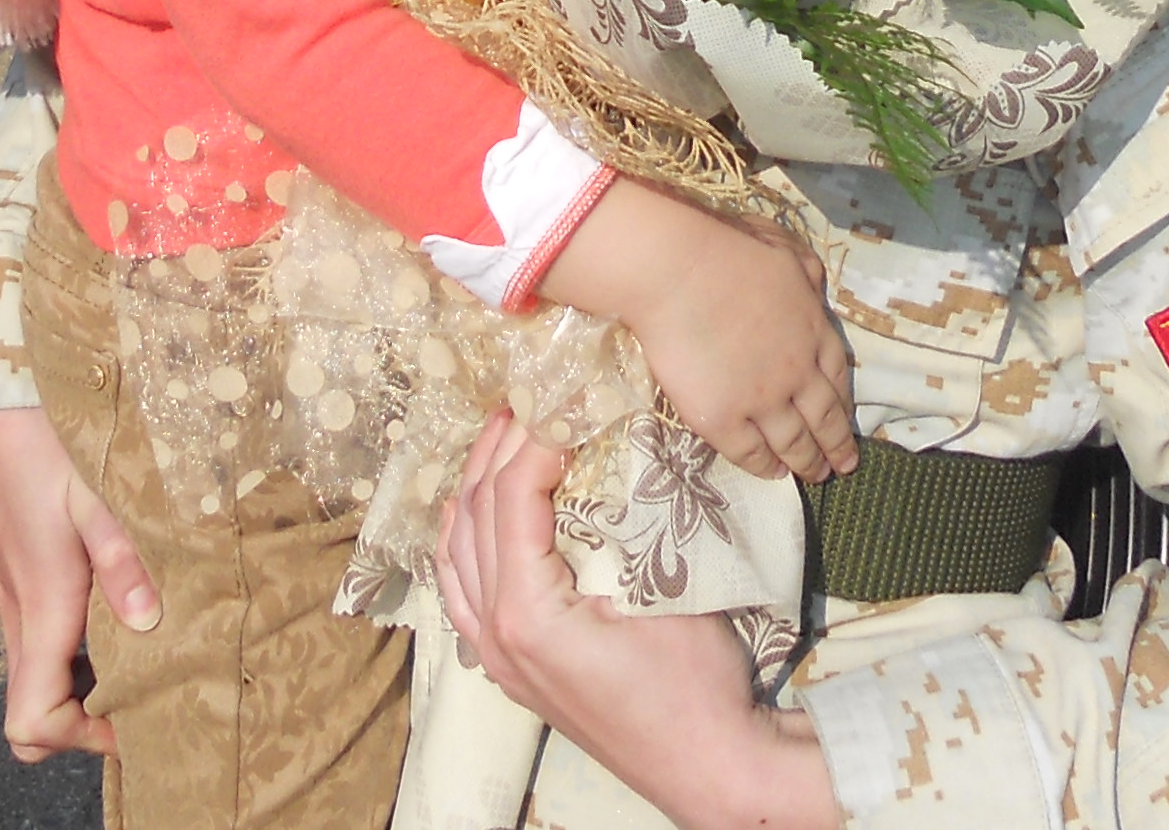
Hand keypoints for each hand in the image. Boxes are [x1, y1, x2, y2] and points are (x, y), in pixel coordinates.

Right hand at [0, 408, 158, 761]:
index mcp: (40, 608)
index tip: (132, 716)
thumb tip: (147, 623)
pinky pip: (37, 642)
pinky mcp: (14, 576)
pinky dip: (72, 651)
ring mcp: (11, 596)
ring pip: (35, 678)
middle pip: (33, 715)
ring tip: (142, 653)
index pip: (32, 723)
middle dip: (87, 724)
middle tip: (146, 693)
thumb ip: (121, 559)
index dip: (80, 738)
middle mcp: (18, 614)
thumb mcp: (95, 495)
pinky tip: (115, 607)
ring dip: (81, 686)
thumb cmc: (42, 443)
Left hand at [433, 417, 839, 829]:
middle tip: (528, 401)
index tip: (565, 400)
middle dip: (497, 452)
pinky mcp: (512, 672)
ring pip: (455, 556)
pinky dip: (464, 544)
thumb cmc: (698, 681)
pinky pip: (462, 595)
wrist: (713, 768)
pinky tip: (478, 517)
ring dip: (473, 491)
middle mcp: (494, 635)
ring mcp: (497, 660)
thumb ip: (624, 513)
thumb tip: (606, 441)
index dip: (533, 439)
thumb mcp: (663, 585)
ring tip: (502, 441)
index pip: (508, 498)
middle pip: (474, 518)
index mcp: (524, 614)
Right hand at [536, 180, 852, 482]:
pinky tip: (772, 474)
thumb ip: (806, 273)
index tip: (848, 425)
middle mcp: (797, 373)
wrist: (678, 272)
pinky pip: (750, 453)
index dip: (844, 407)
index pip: (838, 379)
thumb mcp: (784, 249)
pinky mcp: (723, 419)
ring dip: (806, 464)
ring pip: (793, 443)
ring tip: (813, 477)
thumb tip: (816, 287)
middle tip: (843, 469)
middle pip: (823, 420)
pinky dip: (765, 468)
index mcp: (814, 331)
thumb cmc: (727, 251)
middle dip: (836, 448)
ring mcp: (762, 400)